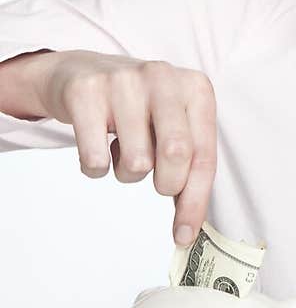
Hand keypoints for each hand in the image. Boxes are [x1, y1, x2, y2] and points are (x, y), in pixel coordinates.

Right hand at [36, 50, 217, 246]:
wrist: (80, 72)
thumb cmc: (136, 108)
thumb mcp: (171, 125)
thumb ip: (188, 166)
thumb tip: (190, 226)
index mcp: (195, 88)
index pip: (203, 155)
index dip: (195, 201)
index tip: (185, 235)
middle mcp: (163, 77)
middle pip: (176, 153)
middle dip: (166, 184)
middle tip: (156, 183)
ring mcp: (123, 80)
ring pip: (136, 160)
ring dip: (128, 173)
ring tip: (123, 150)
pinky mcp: (85, 92)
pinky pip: (95, 158)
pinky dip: (95, 167)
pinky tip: (96, 143)